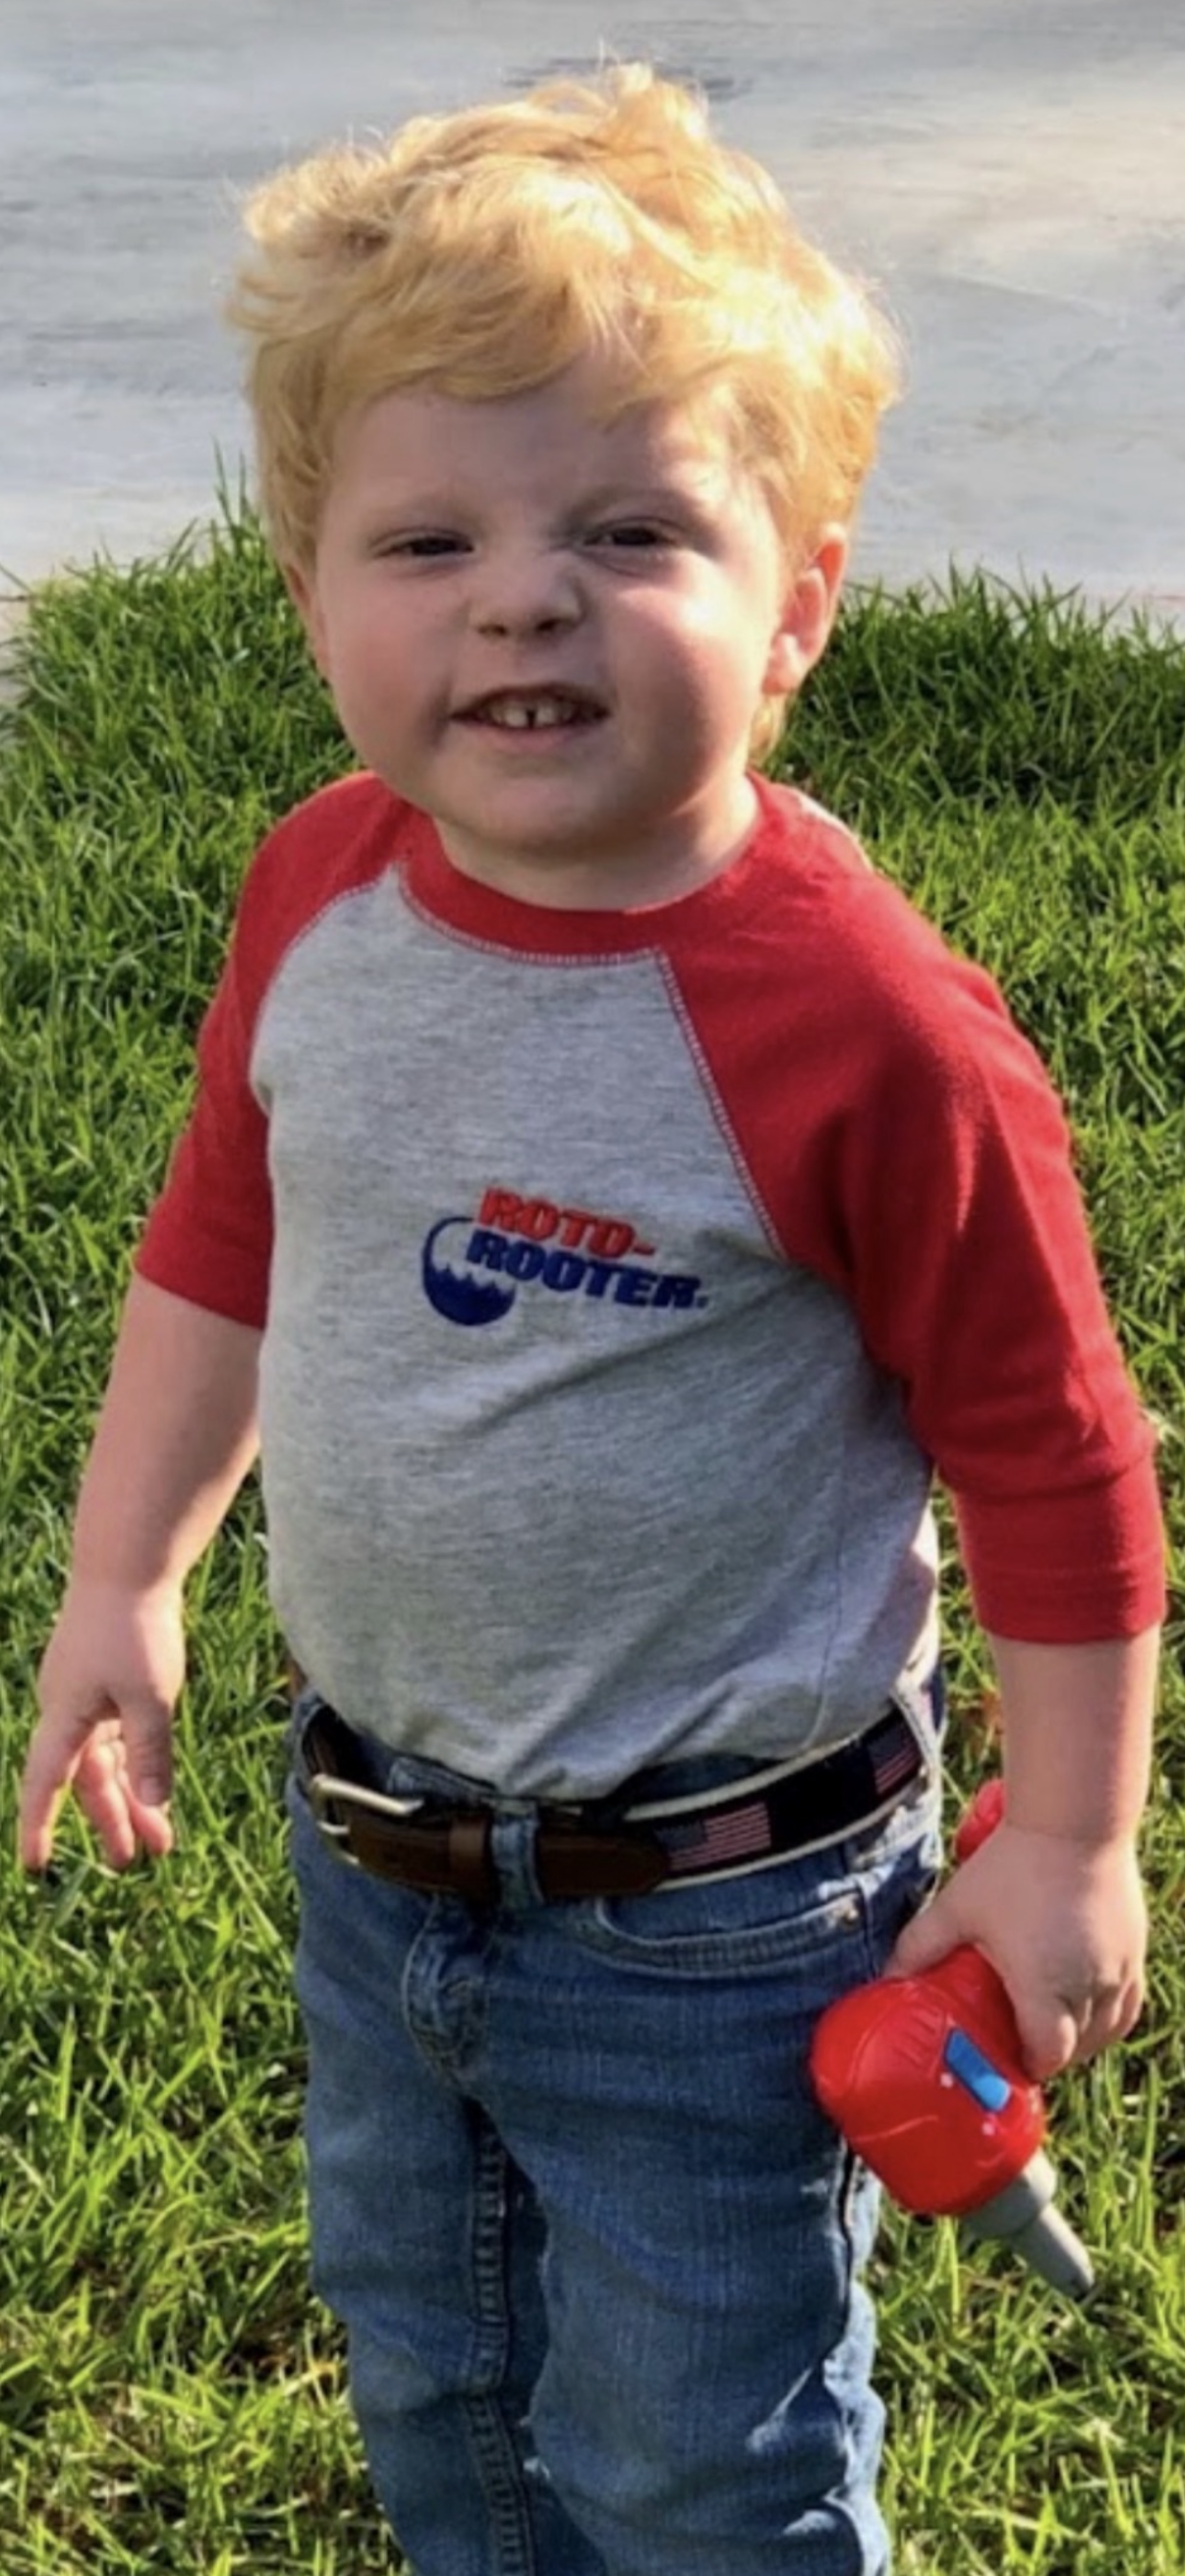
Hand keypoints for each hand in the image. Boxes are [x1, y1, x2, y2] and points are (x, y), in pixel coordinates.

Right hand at [20, 1579, 184, 1871]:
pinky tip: (153, 1783)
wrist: (129, 1565)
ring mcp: (86, 1695)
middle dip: (111, 1819)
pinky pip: (116, 1734)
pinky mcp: (105, 1680)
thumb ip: (150, 1752)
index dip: (38, 1826)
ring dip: (131, 1795)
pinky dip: (134, 1760)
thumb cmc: (135, 1628)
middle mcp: (68, 1711)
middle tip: (133, 1860)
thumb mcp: (150, 1697)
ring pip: (105, 1759)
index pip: (45, 1785)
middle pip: (86, 1778)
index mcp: (65, 1718)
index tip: (35, 1866)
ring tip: (161, 1838)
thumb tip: (150, 1804)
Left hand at [885, 1819, 1145, 2079]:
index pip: (1047, 2056)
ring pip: (1108, 2029)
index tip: (1010, 2061)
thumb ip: (920, 1945)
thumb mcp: (958, 1907)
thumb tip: (887, 1977)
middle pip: (1078, 2049)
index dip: (1029, 2066)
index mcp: (1044, 1987)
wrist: (1072, 1820)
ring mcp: (1119, 1969)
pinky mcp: (1135, 1949)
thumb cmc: (1013, 1864)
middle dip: (1051, 2055)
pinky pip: (1131, 2003)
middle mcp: (1088, 1987)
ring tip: (1055, 2031)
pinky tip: (1091, 2009)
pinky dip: (1112, 2016)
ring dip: (1083, 2039)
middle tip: (1023, 2044)